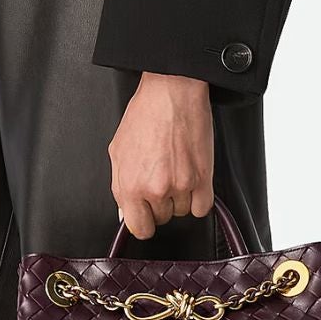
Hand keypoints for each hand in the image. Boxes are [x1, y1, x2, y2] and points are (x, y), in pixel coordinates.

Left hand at [108, 71, 213, 241]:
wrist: (172, 92)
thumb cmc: (145, 115)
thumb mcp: (118, 150)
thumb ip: (119, 186)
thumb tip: (126, 212)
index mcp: (129, 185)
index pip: (139, 227)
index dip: (142, 220)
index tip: (146, 213)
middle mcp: (154, 189)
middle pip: (162, 218)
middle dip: (160, 203)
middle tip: (160, 178)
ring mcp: (180, 185)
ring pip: (182, 211)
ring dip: (180, 197)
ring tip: (176, 170)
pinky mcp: (203, 178)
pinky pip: (202, 207)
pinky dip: (199, 198)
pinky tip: (192, 180)